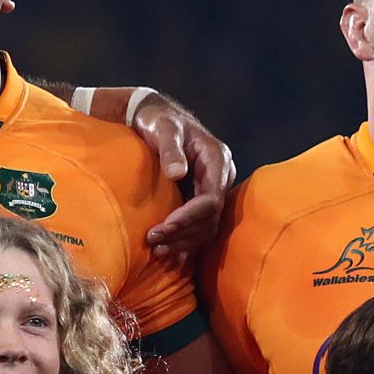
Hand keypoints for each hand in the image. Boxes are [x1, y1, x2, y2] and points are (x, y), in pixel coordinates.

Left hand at [121, 89, 234, 257]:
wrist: (156, 118)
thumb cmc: (159, 120)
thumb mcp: (163, 128)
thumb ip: (170, 148)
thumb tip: (178, 173)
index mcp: (218, 159)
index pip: (212, 198)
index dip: (190, 216)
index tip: (165, 226)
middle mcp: (220, 178)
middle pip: (211, 218)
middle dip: (183, 233)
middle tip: (153, 241)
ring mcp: (212, 191)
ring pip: (206, 227)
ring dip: (183, 242)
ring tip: (156, 249)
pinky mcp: (200, 201)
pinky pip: (199, 228)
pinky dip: (184, 242)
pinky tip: (168, 255)